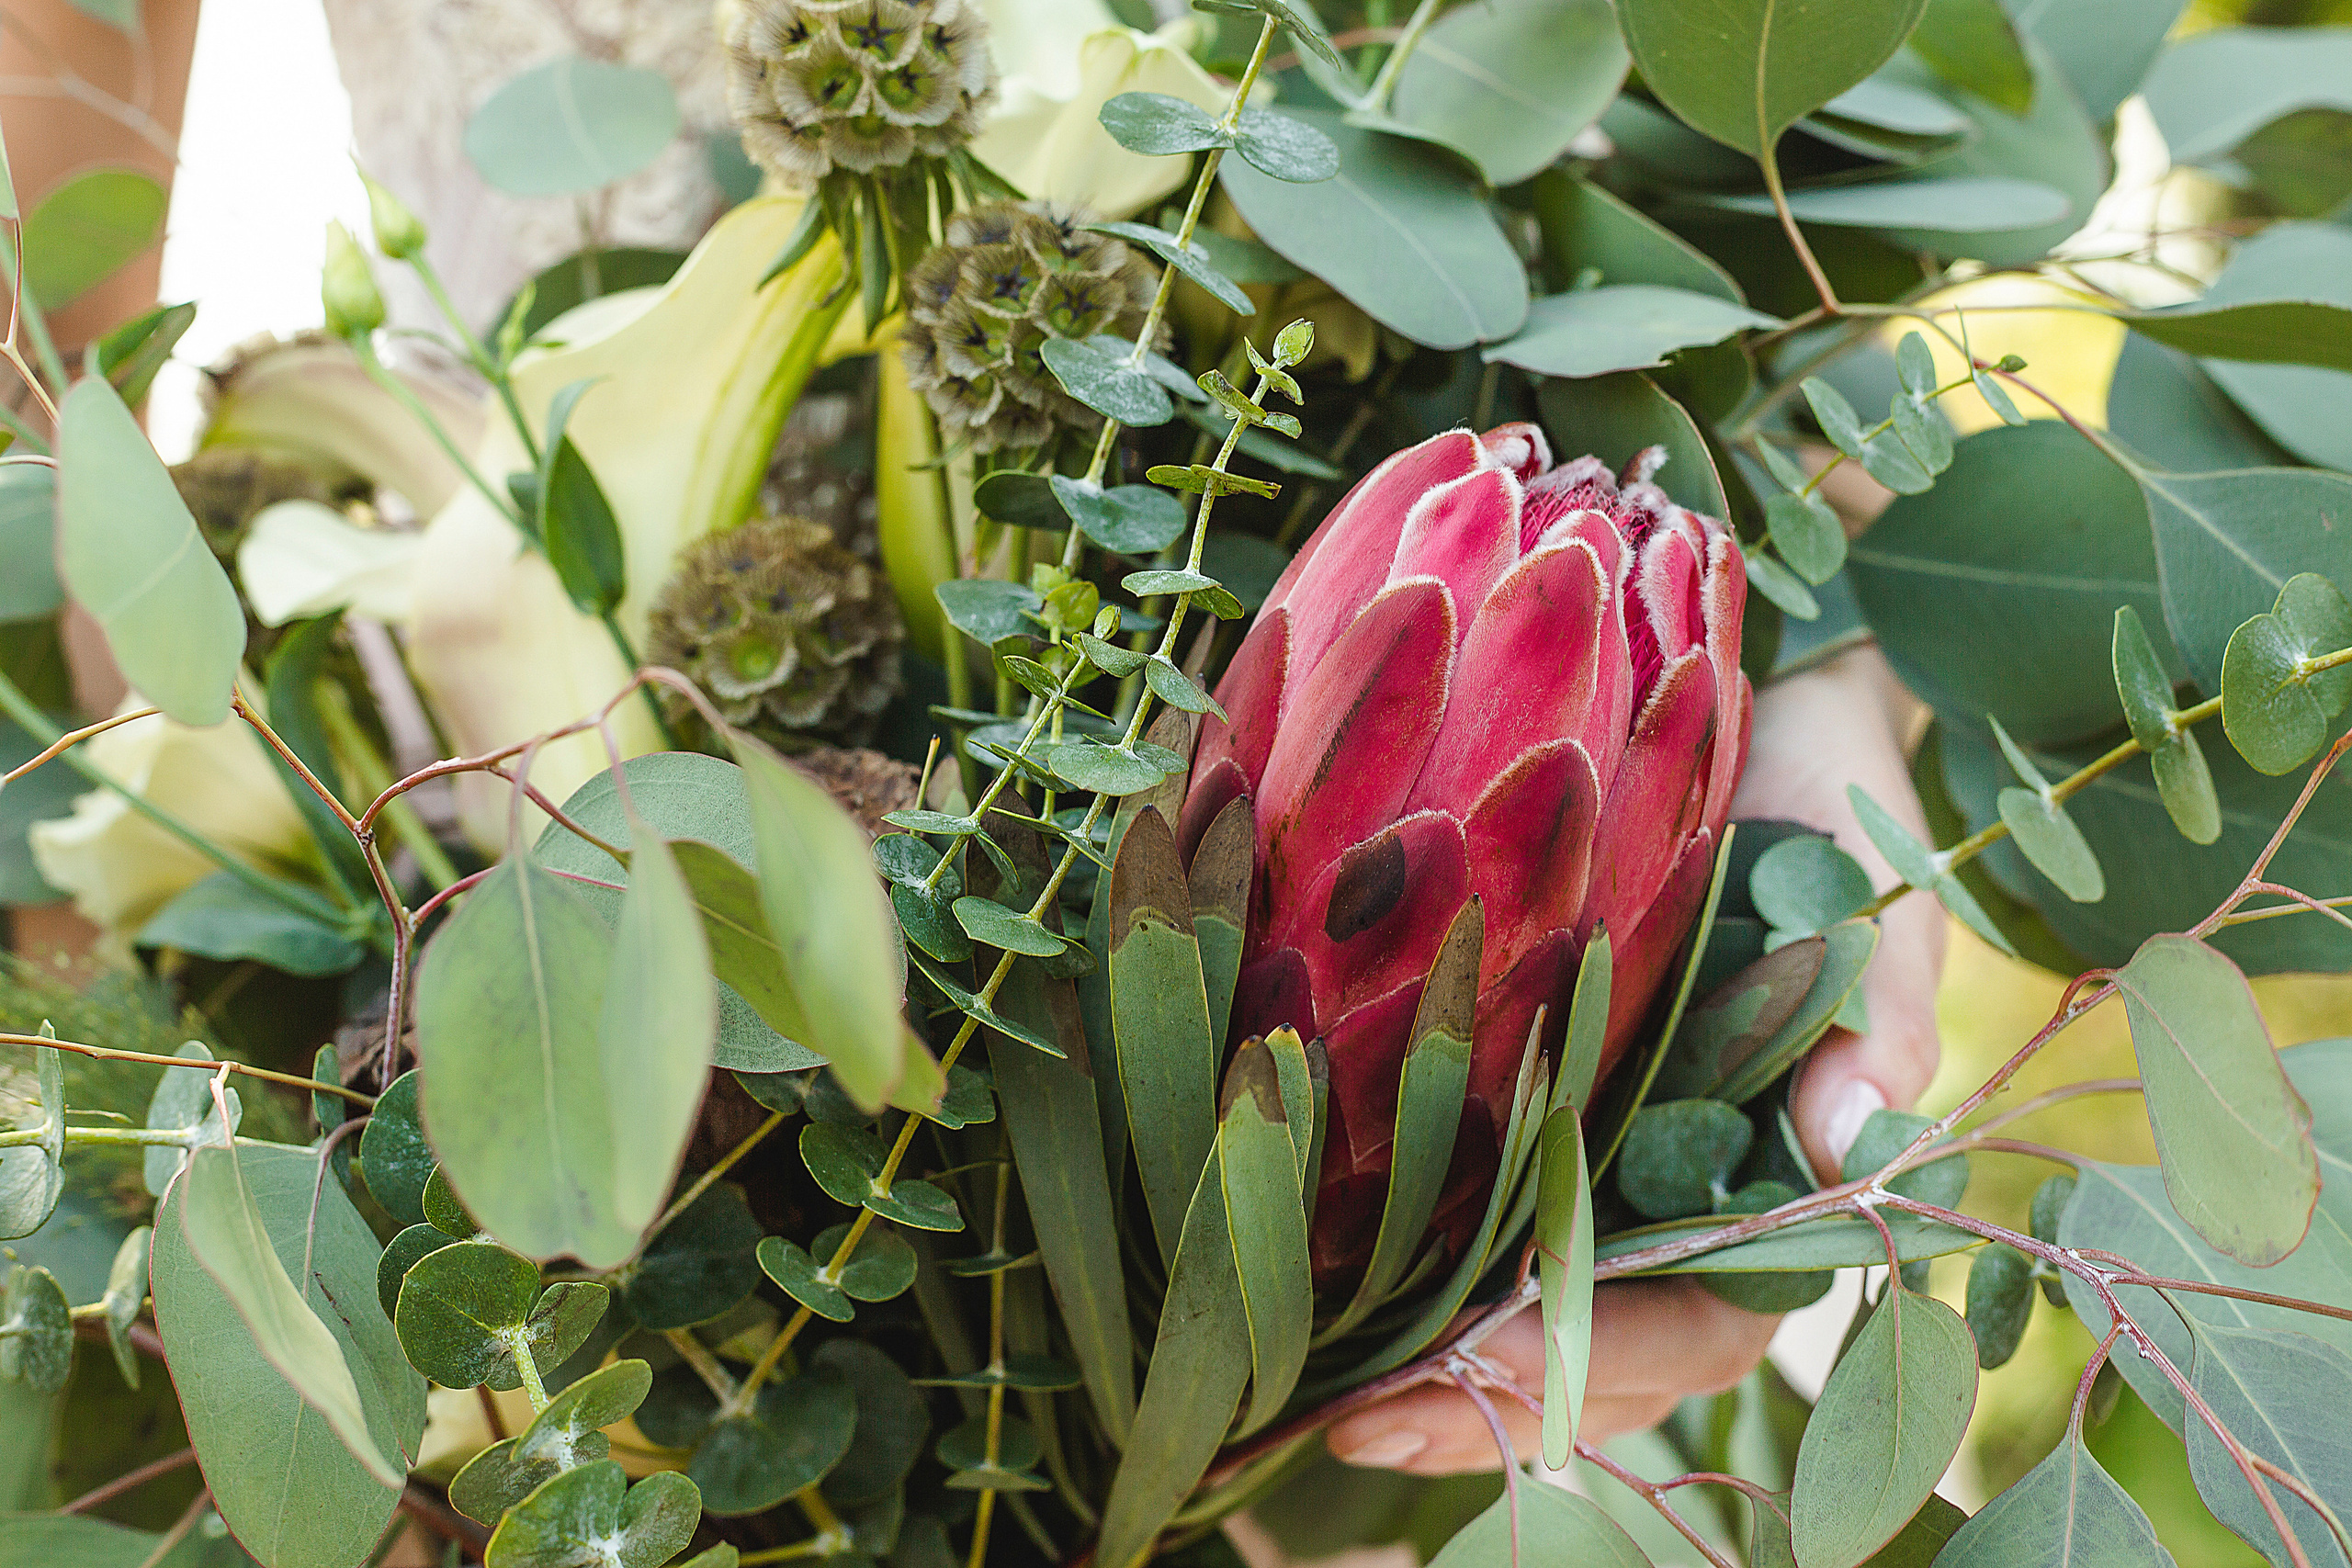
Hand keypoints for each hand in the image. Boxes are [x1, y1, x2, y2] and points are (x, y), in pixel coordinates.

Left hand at [1325, 647, 1946, 1472]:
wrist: (1747, 701)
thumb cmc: (1821, 807)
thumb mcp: (1861, 893)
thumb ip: (1875, 1013)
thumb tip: (1857, 1140)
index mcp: (1767, 1177)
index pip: (1697, 1321)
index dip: (1596, 1366)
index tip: (1478, 1376)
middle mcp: (1669, 1191)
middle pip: (1586, 1354)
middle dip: (1478, 1402)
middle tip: (1353, 1421)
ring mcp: (1589, 1151)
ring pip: (1510, 1303)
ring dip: (1419, 1359)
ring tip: (1306, 1388)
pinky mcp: (1512, 1094)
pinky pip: (1451, 1200)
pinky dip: (1383, 1246)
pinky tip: (1288, 1260)